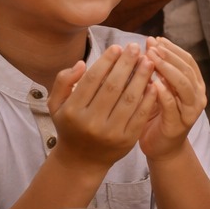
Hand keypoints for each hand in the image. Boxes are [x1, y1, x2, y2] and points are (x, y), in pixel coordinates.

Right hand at [47, 43, 156, 175]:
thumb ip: (63, 81)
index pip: (92, 79)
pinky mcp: (127, 140)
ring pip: (129, 99)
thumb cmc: (69, 126)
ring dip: (141, 77)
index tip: (117, 47)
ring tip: (148, 61)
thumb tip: (82, 63)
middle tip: (136, 48)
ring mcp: (110, 133)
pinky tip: (153, 83)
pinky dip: (149, 98)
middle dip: (126, 64)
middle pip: (113, 86)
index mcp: (72, 111)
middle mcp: (91, 122)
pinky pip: (140, 114)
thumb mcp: (56, 105)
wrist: (81, 161)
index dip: (107, 61)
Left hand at [138, 38, 207, 160]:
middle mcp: (198, 97)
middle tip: (151, 46)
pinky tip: (152, 82)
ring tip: (151, 58)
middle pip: (186, 70)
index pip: (188, 61)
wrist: (161, 148)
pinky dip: (163, 93)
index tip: (156, 39)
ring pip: (183, 86)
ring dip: (167, 70)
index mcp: (195, 85)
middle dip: (169, 56)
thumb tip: (149, 43)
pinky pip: (172, 106)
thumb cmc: (158, 115)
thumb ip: (158, 69)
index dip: (173, 49)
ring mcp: (190, 112)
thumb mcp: (159, 88)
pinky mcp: (178, 125)